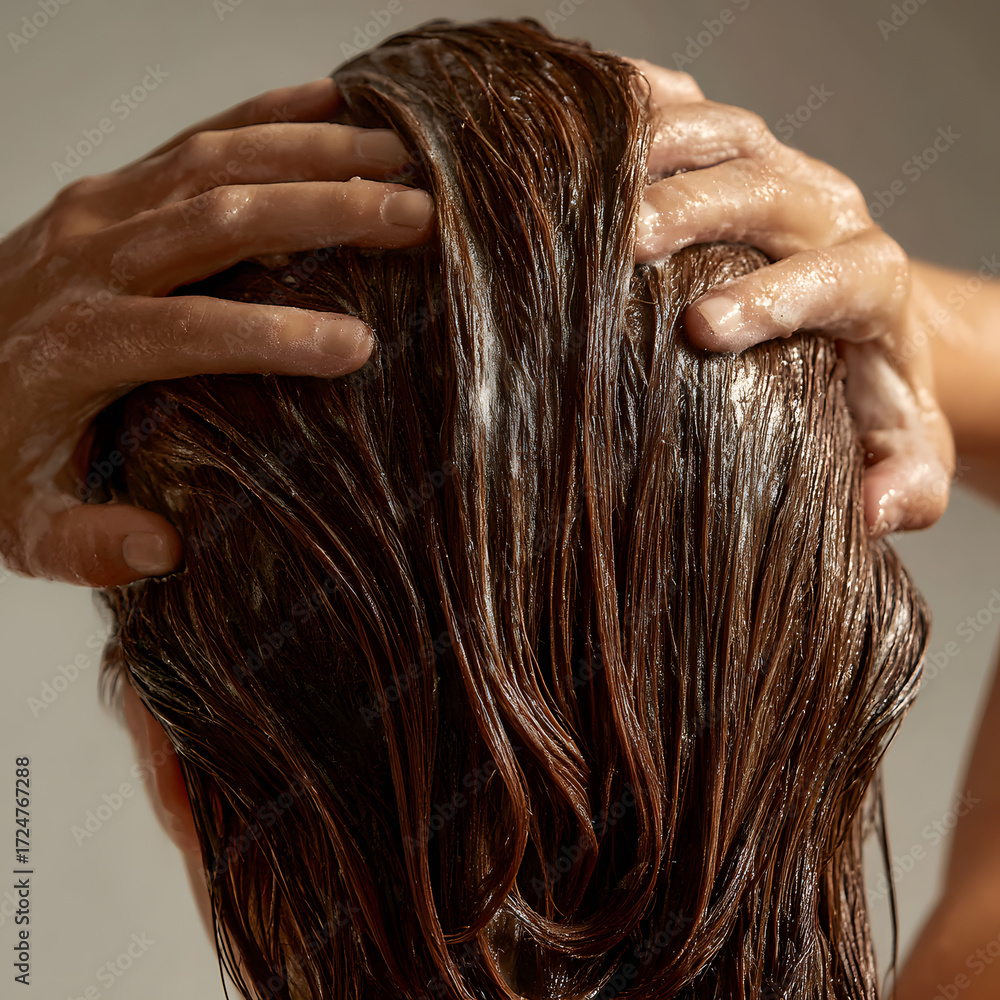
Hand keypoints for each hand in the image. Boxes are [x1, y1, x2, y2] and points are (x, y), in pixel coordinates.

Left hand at [0, 77, 434, 587]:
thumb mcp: (18, 526)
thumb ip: (85, 546)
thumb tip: (166, 550)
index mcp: (79, 346)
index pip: (192, 334)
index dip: (278, 336)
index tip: (360, 345)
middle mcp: (89, 262)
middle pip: (220, 222)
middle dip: (326, 213)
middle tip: (415, 215)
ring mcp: (95, 212)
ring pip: (214, 162)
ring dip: (311, 153)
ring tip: (398, 154)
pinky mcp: (104, 191)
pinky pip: (190, 138)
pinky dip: (260, 114)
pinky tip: (325, 100)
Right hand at [628, 58, 954, 536]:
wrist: (858, 320)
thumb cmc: (861, 393)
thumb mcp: (899, 449)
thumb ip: (906, 481)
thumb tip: (875, 511)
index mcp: (871, 283)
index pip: (837, 277)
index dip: (774, 297)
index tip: (703, 330)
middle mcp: (827, 211)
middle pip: (770, 190)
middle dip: (699, 210)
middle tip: (629, 239)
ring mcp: (777, 168)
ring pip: (727, 133)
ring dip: (660, 147)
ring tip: (592, 177)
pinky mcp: (735, 147)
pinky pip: (689, 103)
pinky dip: (638, 101)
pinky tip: (587, 117)